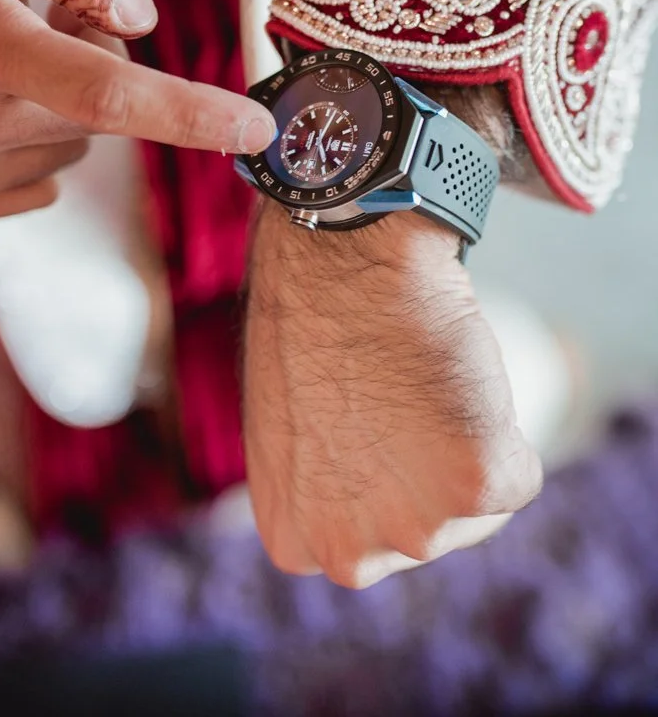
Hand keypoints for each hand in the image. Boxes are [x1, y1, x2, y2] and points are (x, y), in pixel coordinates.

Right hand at [0, 0, 274, 226]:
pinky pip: (38, 182)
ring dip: (57, 106)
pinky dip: (30, 141)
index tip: (256, 129)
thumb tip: (140, 23)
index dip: (189, 112)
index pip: (102, 90)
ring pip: (69, 149)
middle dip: (92, 62)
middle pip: (97, 113)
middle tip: (37, 18)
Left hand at [244, 202, 541, 588]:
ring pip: (478, 504)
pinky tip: (455, 374)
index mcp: (298, 540)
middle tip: (399, 397)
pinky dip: (505, 422)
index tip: (369, 421)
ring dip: (468, 444)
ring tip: (421, 380)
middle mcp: (348, 554)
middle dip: (427, 470)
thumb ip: (324, 483)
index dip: (382, 473)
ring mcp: (414, 525)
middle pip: (428, 529)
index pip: (370, 538)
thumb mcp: (289, 428)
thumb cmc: (310, 319)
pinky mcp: (477, 484)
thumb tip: (366, 489)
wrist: (342, 254)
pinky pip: (520, 472)